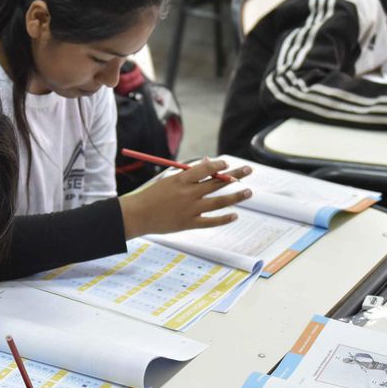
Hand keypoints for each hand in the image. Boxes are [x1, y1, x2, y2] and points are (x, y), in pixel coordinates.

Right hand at [119, 158, 252, 238]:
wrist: (137, 215)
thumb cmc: (152, 195)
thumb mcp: (169, 179)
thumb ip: (189, 174)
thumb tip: (208, 164)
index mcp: (181, 179)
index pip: (206, 169)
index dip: (219, 165)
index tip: (227, 163)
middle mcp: (188, 193)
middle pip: (217, 182)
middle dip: (235, 175)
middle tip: (248, 170)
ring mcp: (190, 209)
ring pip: (219, 201)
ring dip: (236, 196)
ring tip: (248, 192)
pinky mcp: (189, 223)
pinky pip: (211, 221)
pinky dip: (224, 218)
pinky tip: (234, 215)